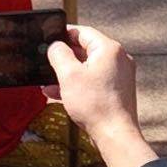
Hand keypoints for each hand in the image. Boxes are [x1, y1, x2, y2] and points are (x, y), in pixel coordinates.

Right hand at [48, 20, 150, 166]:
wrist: (114, 135)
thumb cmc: (95, 105)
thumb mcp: (69, 75)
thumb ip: (59, 54)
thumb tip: (55, 45)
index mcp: (109, 49)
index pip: (83, 32)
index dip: (63, 33)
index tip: (49, 38)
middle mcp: (118, 59)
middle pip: (86, 49)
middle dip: (64, 57)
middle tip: (47, 62)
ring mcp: (119, 75)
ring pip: (88, 67)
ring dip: (68, 73)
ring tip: (48, 80)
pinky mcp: (116, 90)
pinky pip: (93, 81)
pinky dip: (77, 84)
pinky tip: (57, 93)